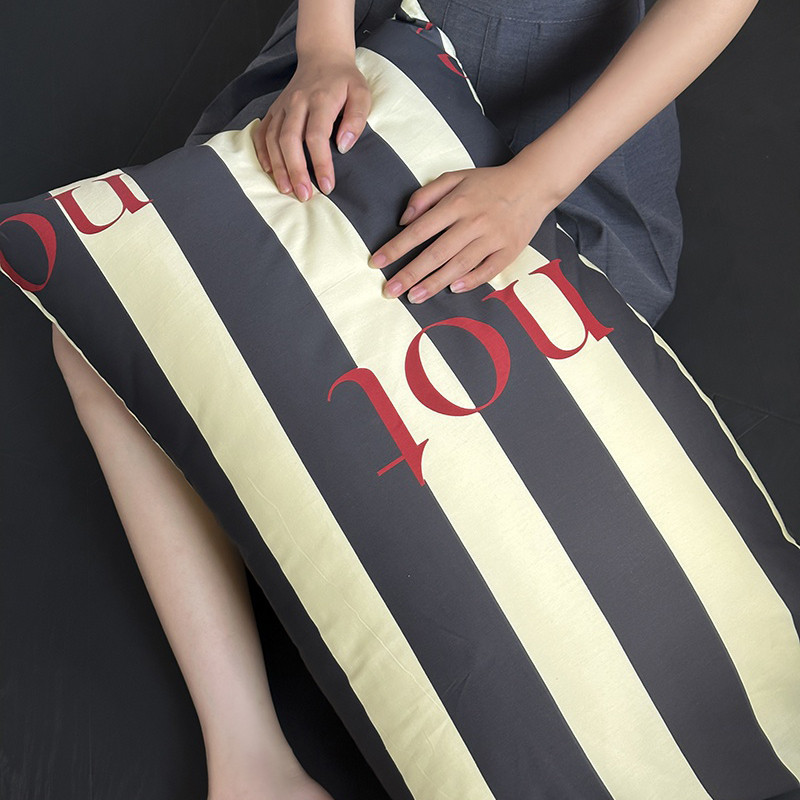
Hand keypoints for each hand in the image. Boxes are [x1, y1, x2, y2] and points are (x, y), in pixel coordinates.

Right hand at [251, 52, 370, 201]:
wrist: (322, 56)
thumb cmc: (345, 80)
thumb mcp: (362, 94)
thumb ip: (356, 119)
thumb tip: (344, 146)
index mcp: (320, 99)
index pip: (316, 136)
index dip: (320, 163)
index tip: (327, 186)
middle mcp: (297, 102)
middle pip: (290, 140)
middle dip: (295, 170)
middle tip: (303, 195)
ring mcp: (282, 106)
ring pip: (273, 138)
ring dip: (278, 166)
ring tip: (286, 189)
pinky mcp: (274, 109)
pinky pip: (262, 131)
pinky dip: (262, 151)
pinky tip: (268, 170)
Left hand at [368, 162, 552, 302]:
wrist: (533, 184)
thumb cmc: (488, 183)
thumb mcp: (455, 177)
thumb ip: (425, 195)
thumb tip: (403, 220)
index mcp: (457, 203)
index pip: (419, 230)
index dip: (396, 248)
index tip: (377, 262)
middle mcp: (474, 222)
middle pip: (436, 253)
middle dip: (410, 274)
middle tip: (390, 291)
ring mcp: (493, 238)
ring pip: (458, 265)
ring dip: (434, 283)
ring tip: (413, 297)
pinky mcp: (509, 251)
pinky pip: (487, 271)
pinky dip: (470, 281)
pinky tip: (452, 289)